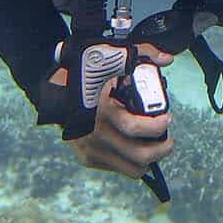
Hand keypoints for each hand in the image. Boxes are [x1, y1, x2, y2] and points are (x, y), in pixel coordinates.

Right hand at [54, 45, 175, 176]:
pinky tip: (134, 147)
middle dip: (161, 150)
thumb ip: (143, 54)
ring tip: (154, 147)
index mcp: (103, 109)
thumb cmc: (87, 74)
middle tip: (168, 141)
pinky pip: (116, 168)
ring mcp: (91, 149)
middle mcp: (96, 134)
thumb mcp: (113, 57)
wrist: (54, 92)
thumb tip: (167, 58)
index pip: (135, 127)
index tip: (167, 118)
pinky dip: (130, 161)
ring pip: (130, 168)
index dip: (157, 126)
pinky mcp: (87, 158)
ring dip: (147, 160)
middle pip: (138, 156)